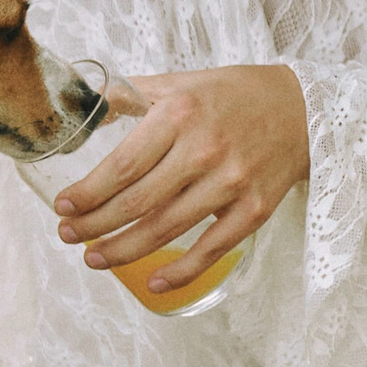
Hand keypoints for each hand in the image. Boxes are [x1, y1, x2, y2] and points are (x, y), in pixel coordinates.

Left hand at [50, 65, 307, 294]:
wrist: (303, 108)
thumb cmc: (232, 95)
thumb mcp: (179, 84)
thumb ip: (129, 96)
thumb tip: (82, 109)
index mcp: (180, 114)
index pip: (123, 164)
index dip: (88, 192)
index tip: (63, 206)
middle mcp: (205, 149)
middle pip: (137, 201)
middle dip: (94, 225)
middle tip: (68, 236)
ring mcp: (232, 182)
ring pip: (166, 229)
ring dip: (123, 250)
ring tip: (94, 259)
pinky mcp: (255, 210)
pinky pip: (212, 249)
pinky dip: (181, 271)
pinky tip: (153, 282)